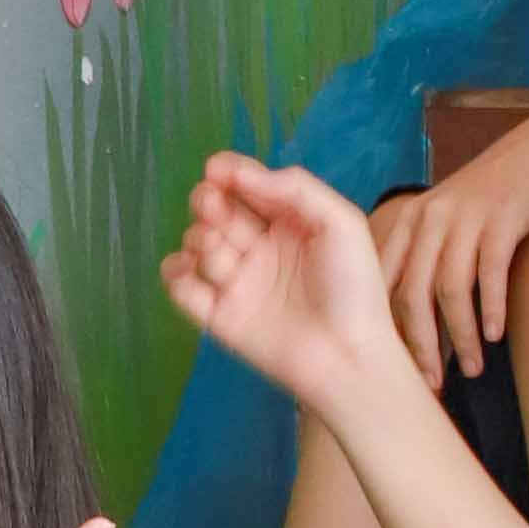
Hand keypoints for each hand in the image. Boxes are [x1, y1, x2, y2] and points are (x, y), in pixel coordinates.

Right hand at [161, 147, 412, 418]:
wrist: (347, 357)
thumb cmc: (353, 288)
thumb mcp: (341, 223)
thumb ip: (296, 188)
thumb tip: (241, 174)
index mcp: (290, 222)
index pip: (250, 186)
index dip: (230, 173)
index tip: (216, 170)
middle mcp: (260, 247)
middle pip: (219, 211)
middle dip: (208, 201)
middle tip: (211, 206)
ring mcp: (238, 282)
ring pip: (199, 245)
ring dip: (199, 237)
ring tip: (216, 247)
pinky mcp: (220, 316)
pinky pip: (183, 288)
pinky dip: (176, 273)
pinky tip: (189, 267)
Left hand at [371, 100, 528, 369]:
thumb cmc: (486, 198)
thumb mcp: (442, 218)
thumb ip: (419, 258)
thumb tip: (405, 322)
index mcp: (408, 221)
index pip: (385, 285)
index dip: (388, 332)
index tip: (396, 370)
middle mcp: (429, 218)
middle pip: (413, 294)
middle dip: (421, 347)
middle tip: (432, 384)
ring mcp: (465, 218)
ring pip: (452, 290)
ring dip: (461, 337)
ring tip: (471, 370)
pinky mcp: (501, 219)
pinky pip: (491, 272)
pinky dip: (492, 308)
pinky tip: (496, 335)